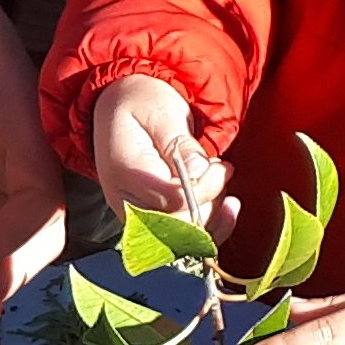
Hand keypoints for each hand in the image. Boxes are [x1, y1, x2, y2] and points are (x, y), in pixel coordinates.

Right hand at [86, 77, 230, 235]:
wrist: (119, 109)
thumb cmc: (141, 105)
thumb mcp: (162, 111)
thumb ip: (179, 141)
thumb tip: (197, 169)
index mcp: (127, 173)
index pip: (175, 200)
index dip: (207, 188)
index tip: (221, 165)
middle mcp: (127, 203)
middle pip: (181, 225)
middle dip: (212, 200)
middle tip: (220, 168)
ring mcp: (137, 217)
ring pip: (185, 237)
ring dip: (214, 213)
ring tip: (218, 178)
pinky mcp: (150, 222)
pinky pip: (183, 239)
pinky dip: (211, 228)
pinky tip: (225, 208)